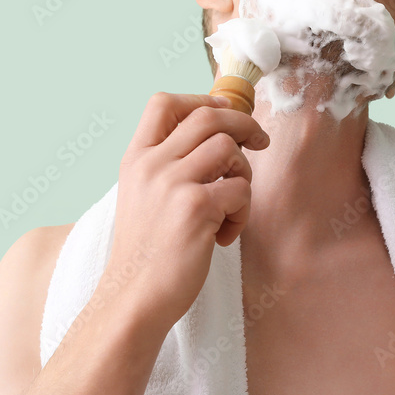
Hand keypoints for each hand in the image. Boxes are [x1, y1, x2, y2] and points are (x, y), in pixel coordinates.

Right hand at [102, 92, 269, 330]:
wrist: (134, 295)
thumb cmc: (145, 253)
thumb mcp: (140, 197)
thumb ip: (165, 167)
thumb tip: (212, 140)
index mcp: (136, 159)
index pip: (164, 103)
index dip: (201, 98)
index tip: (224, 110)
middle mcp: (152, 164)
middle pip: (208, 116)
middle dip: (243, 124)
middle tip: (259, 142)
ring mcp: (173, 183)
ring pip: (229, 149)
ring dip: (243, 175)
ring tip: (231, 208)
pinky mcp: (196, 207)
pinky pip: (241, 190)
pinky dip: (241, 213)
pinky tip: (223, 236)